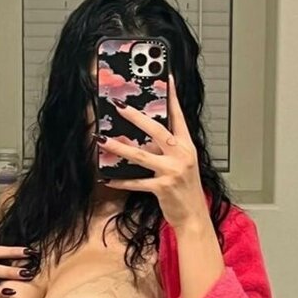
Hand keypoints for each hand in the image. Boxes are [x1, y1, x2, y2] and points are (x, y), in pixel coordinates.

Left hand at [97, 74, 208, 229]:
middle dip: (136, 117)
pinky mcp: (162, 187)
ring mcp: (172, 171)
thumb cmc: (186, 191)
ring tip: (103, 140)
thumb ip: (166, 151)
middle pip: (156, 130)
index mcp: (186, 146)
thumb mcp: (181, 165)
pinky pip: (136, 182)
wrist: (194, 217)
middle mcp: (181, 155)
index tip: (166, 79)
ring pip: (141, 155)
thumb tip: (142, 141)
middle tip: (119, 106)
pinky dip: (121, 181)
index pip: (179, 116)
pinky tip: (108, 178)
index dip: (172, 97)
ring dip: (119, 148)